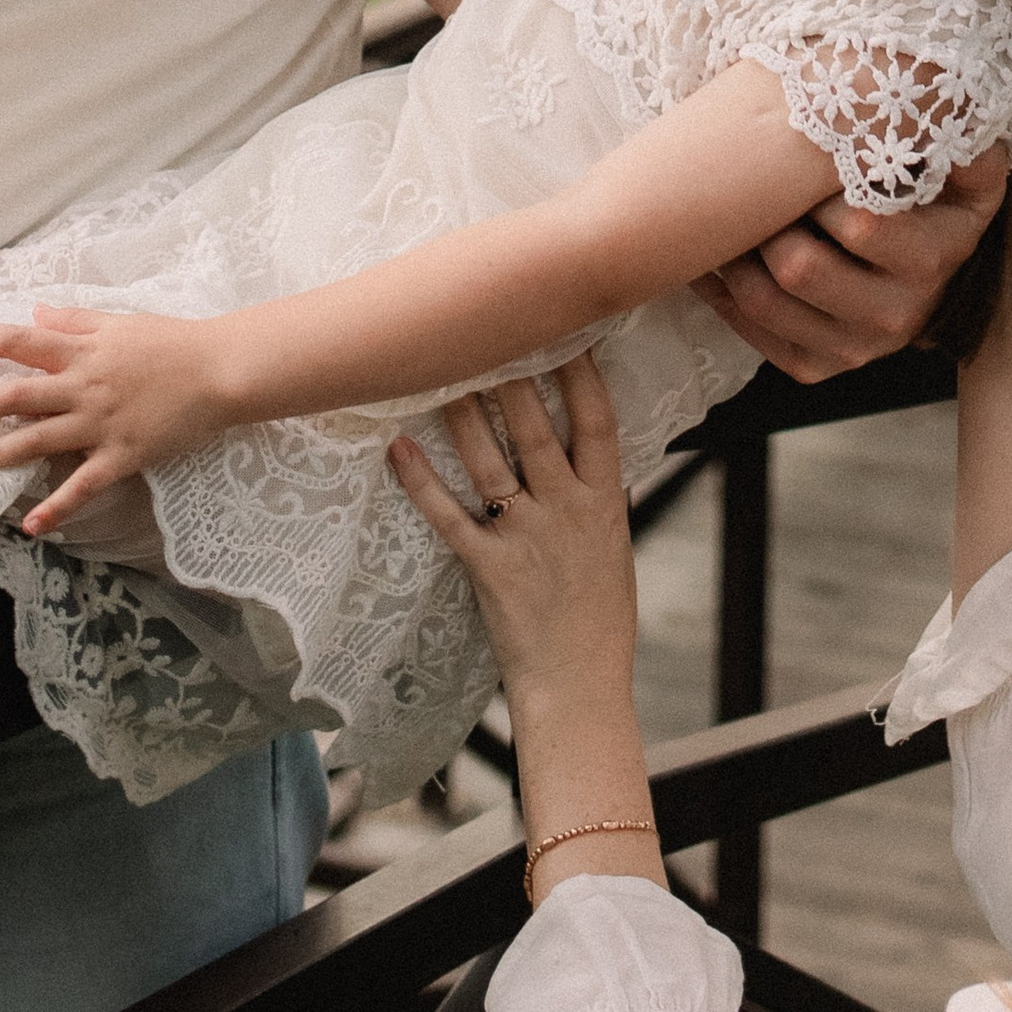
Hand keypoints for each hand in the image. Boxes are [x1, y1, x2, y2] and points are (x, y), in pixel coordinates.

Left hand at [0, 304, 238, 531]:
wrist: (220, 370)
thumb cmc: (172, 341)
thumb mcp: (121, 322)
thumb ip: (75, 321)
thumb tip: (34, 313)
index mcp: (83, 350)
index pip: (22, 341)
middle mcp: (84, 387)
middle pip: (19, 395)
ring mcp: (101, 424)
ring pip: (41, 440)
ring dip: (0, 452)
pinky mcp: (122, 455)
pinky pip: (84, 485)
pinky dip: (58, 507)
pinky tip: (31, 525)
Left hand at [388, 360, 637, 716]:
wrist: (580, 684)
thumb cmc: (600, 616)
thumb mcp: (614, 545)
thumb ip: (597, 494)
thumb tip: (589, 447)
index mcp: (605, 502)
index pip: (597, 419)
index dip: (579, 370)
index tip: (563, 327)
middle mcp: (568, 510)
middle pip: (537, 427)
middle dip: (512, 375)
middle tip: (486, 327)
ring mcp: (527, 536)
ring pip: (489, 461)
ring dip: (462, 413)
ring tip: (439, 368)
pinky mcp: (489, 566)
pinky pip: (449, 514)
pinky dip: (420, 481)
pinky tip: (397, 447)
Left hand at [694, 138, 1009, 382]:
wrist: (926, 265)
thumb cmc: (931, 201)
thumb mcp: (963, 172)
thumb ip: (962, 146)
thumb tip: (962, 132)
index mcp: (935, 255)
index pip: (861, 225)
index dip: (817, 189)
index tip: (804, 156)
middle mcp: (901, 312)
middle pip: (800, 267)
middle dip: (768, 220)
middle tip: (753, 185)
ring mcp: (858, 346)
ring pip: (765, 300)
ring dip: (736, 254)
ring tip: (728, 216)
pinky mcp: (819, 365)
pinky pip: (754, 334)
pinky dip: (723, 293)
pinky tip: (718, 258)